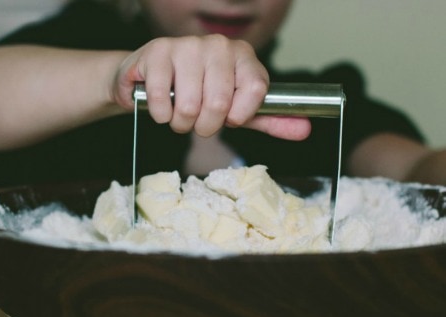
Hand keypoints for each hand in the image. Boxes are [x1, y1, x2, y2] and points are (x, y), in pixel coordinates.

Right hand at [113, 34, 309, 140]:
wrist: (152, 77)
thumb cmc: (198, 93)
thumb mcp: (237, 108)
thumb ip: (269, 119)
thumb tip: (305, 130)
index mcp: (242, 54)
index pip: (255, 88)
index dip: (240, 114)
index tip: (230, 119)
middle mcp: (218, 45)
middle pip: (218, 103)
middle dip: (204, 126)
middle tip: (197, 122)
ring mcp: (187, 46)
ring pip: (189, 105)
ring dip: (179, 123)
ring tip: (177, 114)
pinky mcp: (159, 52)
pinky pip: (160, 99)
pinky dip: (160, 114)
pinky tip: (160, 106)